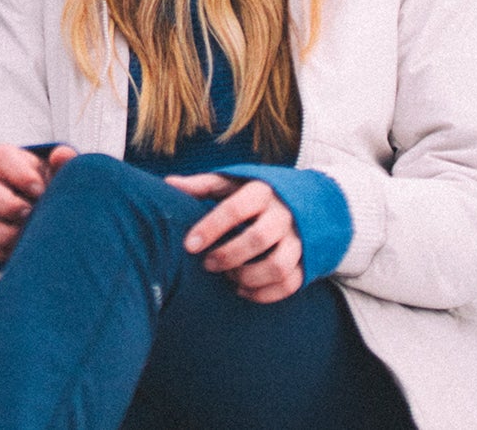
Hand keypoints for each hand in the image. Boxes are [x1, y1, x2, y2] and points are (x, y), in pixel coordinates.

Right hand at [0, 143, 77, 267]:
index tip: (40, 191)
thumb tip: (61, 155)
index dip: (17, 172)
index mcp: (14, 166)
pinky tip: (14, 255)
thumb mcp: (67, 181)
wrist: (62, 234)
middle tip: (29, 215)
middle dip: (4, 203)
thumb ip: (67, 166)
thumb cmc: (61, 199)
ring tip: (23, 240)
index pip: (0, 155)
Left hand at [165, 173, 303, 303]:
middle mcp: (284, 214)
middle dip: (228, 256)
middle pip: (257, 239)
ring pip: (277, 266)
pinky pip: (290, 284)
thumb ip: (203, 185)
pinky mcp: (307, 260)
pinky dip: (264, 294)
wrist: (308, 200)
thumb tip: (168, 183)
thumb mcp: (232, 183)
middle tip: (208, 264)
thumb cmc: (256, 193)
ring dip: (248, 278)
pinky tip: (242, 291)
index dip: (210, 228)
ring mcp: (300, 238)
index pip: (234, 209)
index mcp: (261, 191)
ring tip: (228, 277)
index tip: (189, 246)